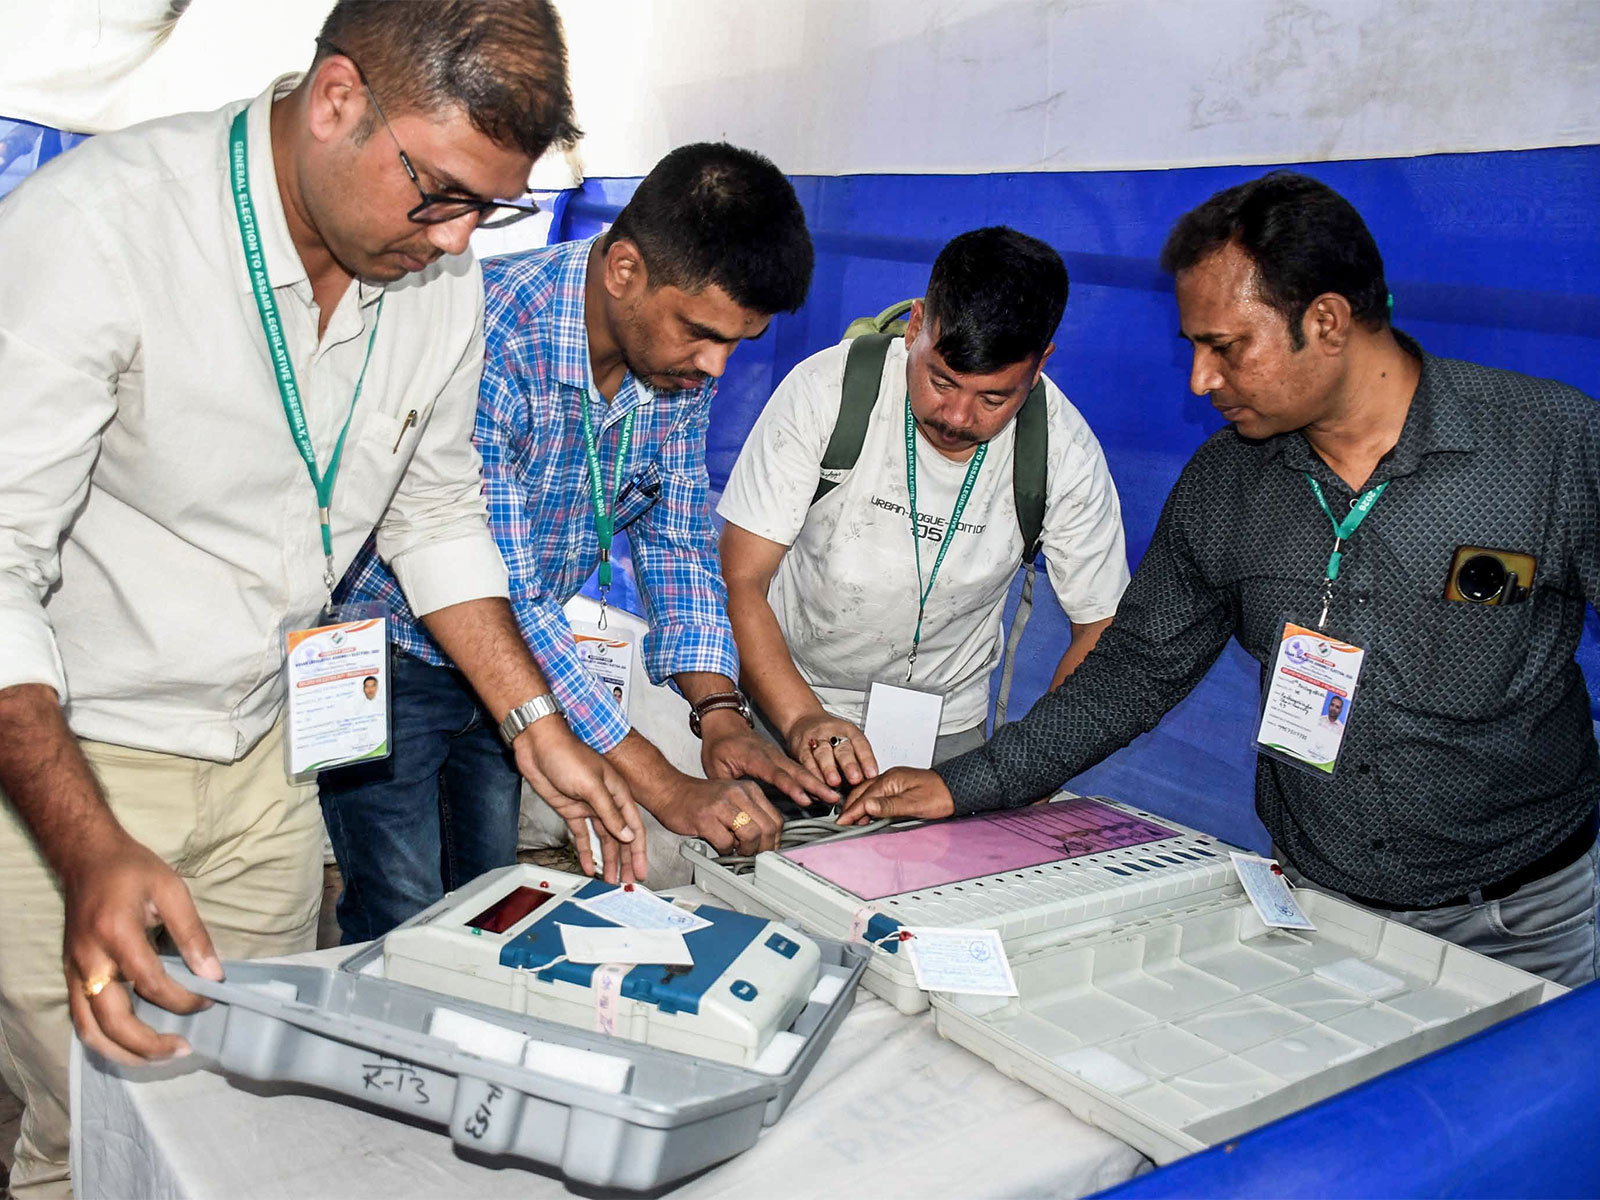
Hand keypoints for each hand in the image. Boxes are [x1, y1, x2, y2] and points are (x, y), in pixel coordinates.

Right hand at [61, 830, 222, 1065]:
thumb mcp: (172, 890)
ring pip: (90, 1029)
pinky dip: (104, 1039)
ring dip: (123, 1052)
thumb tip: (214, 974)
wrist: (86, 858)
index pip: (151, 983)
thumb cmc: (132, 870)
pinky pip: (81, 1019)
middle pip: (113, 1020)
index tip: (209, 1000)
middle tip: (182, 1050)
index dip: (182, 1000)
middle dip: (148, 1044)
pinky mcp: (71, 975)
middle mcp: (90, 960)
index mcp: (116, 935)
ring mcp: (75, 971)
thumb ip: (192, 934)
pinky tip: (130, 1044)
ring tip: (157, 1059)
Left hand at [514, 716, 646, 881]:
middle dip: (626, 860)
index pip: (634, 827)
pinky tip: (587, 864)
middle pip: (620, 837)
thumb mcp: (592, 785)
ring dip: (608, 859)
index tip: (641, 869)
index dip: (639, 851)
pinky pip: (583, 835)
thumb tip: (626, 835)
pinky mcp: (572, 810)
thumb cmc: (567, 754)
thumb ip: (609, 812)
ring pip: (603, 839)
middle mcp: (606, 801)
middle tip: (629, 880)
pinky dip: (586, 851)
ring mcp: (589, 807)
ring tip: (611, 878)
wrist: (539, 745)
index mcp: (618, 793)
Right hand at [654, 777, 782, 855]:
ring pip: (751, 834)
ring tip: (736, 850)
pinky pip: (726, 842)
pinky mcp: (705, 818)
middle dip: (763, 848)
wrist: (670, 790)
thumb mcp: (732, 797)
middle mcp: (738, 794)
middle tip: (753, 854)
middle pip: (768, 828)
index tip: (768, 849)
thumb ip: (750, 812)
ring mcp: (722, 805)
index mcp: (748, 789)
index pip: (776, 818)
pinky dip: (724, 850)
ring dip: (746, 850)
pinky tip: (718, 845)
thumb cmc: (699, 799)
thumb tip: (767, 839)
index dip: (774, 840)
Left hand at [699, 713, 837, 807]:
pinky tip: (822, 789)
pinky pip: (797, 769)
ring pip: (800, 770)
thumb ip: (728, 788)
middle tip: (833, 796)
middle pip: (796, 771)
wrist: (724, 723)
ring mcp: (777, 755)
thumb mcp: (714, 767)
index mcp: (754, 757)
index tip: (804, 798)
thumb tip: (736, 807)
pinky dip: (812, 779)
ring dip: (818, 782)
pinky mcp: (779, 758)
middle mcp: (770, 755)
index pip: (775, 774)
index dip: (791, 787)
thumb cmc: (719, 744)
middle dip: (816, 785)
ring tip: (834, 795)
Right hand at [785, 712, 878, 788]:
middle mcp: (832, 733)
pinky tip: (818, 782)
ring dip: (829, 769)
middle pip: (842, 749)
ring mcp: (815, 739)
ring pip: (823, 754)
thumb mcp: (847, 738)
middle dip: (849, 765)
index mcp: (848, 730)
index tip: (872, 774)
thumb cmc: (829, 733)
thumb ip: (858, 757)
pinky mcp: (800, 747)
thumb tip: (870, 780)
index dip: (867, 759)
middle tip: (855, 778)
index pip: (860, 743)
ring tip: (835, 782)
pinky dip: (812, 773)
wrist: (802, 719)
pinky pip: (806, 760)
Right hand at [836, 767, 953, 824]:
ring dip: (857, 805)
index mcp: (890, 779)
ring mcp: (893, 781)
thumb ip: (889, 806)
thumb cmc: (940, 795)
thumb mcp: (914, 804)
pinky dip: (867, 803)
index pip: (864, 797)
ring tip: (851, 820)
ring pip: (867, 792)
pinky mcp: (897, 786)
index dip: (851, 811)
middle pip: (861, 792)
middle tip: (842, 823)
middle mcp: (889, 777)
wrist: (956, 789)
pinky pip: (875, 793)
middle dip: (849, 807)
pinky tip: (867, 812)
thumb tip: (867, 807)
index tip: (841, 823)